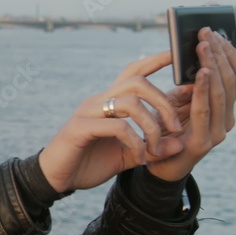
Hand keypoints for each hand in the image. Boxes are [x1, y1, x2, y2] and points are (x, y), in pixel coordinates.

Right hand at [39, 51, 185, 193]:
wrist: (57, 179)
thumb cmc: (88, 164)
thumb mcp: (127, 156)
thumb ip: (151, 148)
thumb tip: (178, 145)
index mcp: (108, 103)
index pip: (133, 73)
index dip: (156, 61)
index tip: (177, 54)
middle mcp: (98, 101)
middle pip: (138, 83)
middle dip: (164, 102)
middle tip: (176, 127)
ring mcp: (87, 113)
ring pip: (131, 102)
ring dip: (152, 126)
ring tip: (155, 148)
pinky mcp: (80, 128)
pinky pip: (118, 126)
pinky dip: (136, 142)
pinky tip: (139, 157)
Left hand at [146, 27, 235, 181]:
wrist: (153, 166)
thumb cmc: (165, 132)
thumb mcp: (177, 105)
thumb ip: (188, 89)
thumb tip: (195, 64)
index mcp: (223, 109)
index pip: (234, 77)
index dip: (228, 54)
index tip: (216, 32)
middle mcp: (226, 120)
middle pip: (230, 81)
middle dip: (219, 54)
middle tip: (207, 32)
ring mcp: (217, 132)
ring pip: (221, 93)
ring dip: (213, 66)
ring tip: (205, 46)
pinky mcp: (202, 142)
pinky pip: (204, 110)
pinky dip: (204, 90)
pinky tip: (201, 73)